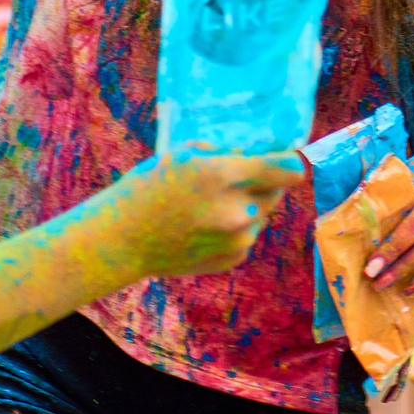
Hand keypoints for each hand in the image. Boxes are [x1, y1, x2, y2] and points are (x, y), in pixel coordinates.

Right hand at [107, 150, 306, 279]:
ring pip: (260, 215)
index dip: (290, 163)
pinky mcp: (233, 259)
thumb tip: (249, 155)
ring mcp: (238, 240)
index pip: (288, 170)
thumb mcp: (182, 155)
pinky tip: (203, 227)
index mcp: (225, 177)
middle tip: (236, 181)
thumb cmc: (148, 188)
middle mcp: (239, 211)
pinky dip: (234, 230)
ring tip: (209, 207)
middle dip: (262, 184)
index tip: (285, 160)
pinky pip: (247, 236)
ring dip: (246, 207)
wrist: (123, 241)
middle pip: (276, 192)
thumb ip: (222, 153)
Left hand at [367, 152, 413, 293]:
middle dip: (394, 251)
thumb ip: (389, 183)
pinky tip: (411, 287)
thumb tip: (355, 208)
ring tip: (385, 282)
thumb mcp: (413, 168)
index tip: (367, 243)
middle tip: (371, 272)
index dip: (385, 222)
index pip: (406, 200)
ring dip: (408, 268)